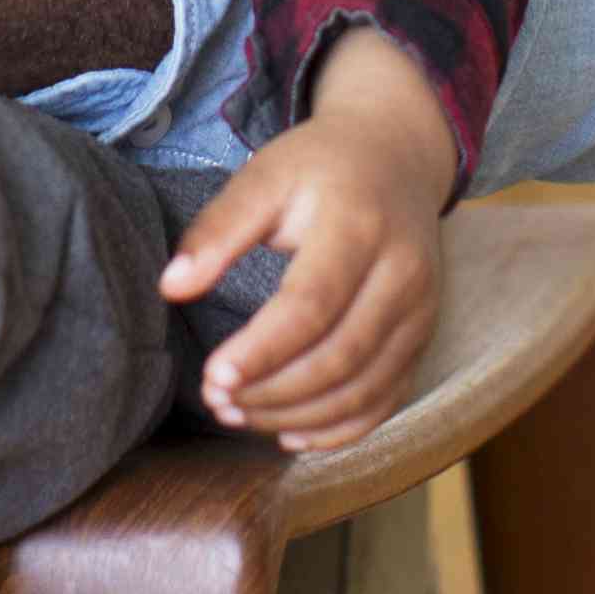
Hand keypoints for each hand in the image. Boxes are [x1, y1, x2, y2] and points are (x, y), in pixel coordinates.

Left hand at [160, 32, 459, 453]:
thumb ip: (218, 229)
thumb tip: (171, 286)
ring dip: (297, 416)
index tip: (212, 374)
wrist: (397, 159)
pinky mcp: (423, 338)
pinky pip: (386, 401)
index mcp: (360, 226)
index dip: (261, 350)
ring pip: (363, 390)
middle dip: (273, 392)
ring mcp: (421, 311)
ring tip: (239, 414)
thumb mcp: (266, 175)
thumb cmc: (320, 168)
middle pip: (340, 357)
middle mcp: (403, 273)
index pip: (312, 305)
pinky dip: (338, 430)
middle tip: (216, 400)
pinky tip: (290, 434)